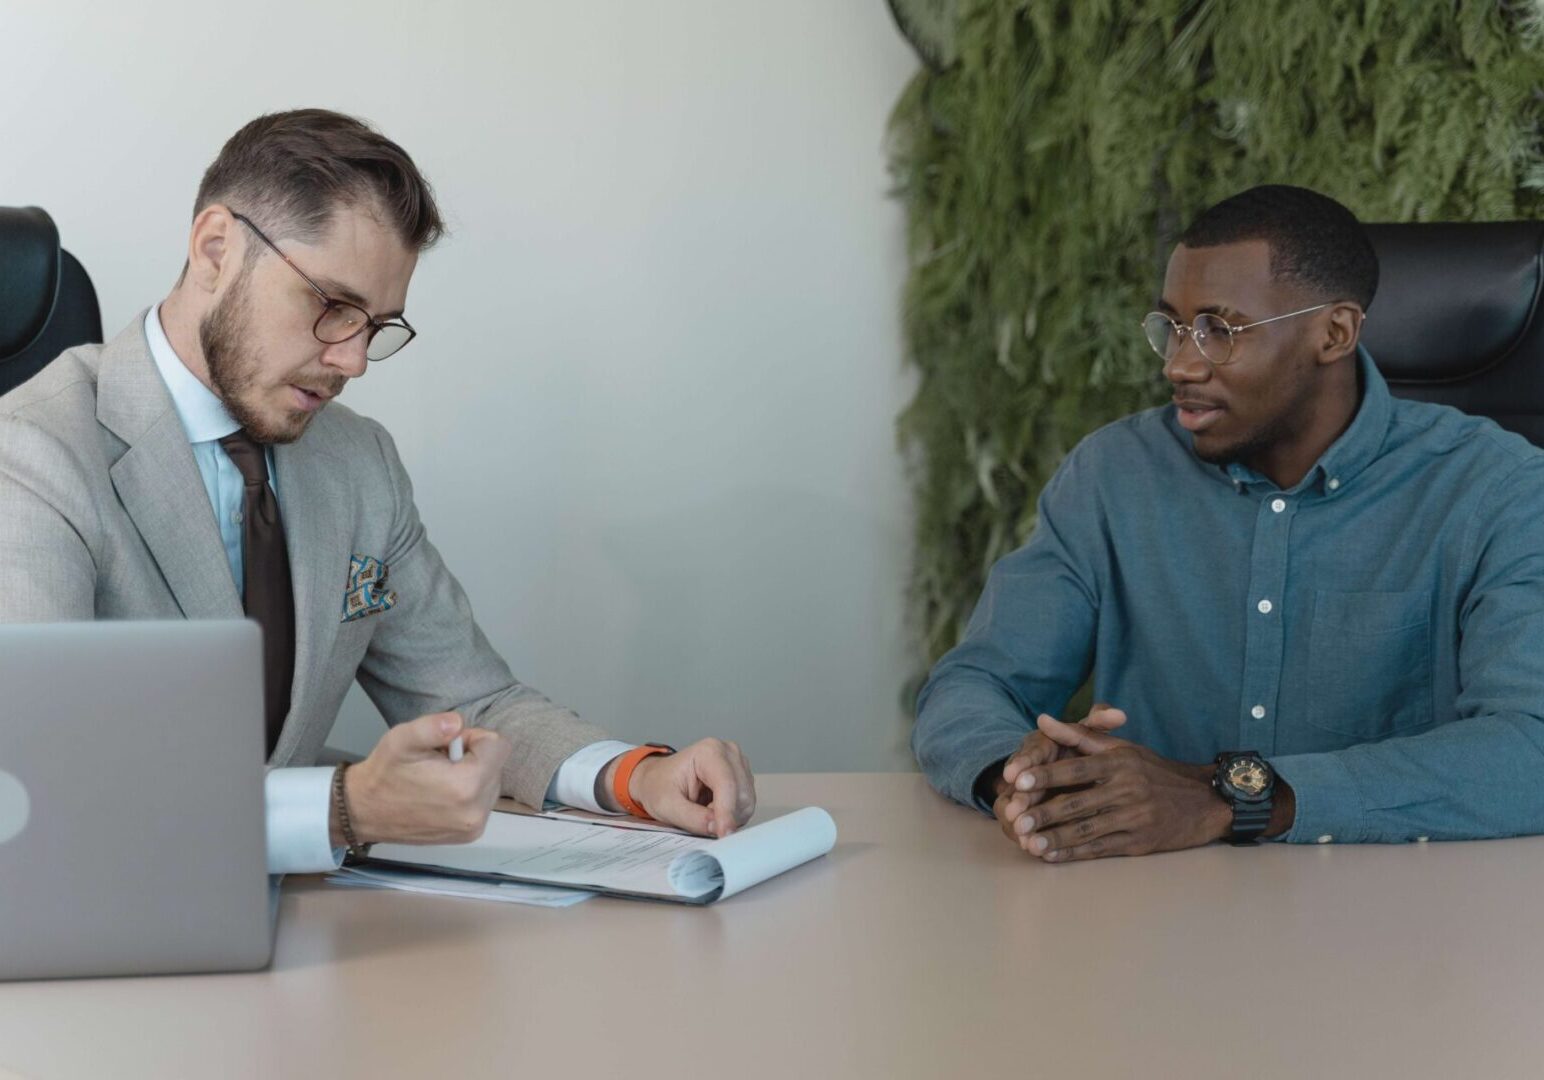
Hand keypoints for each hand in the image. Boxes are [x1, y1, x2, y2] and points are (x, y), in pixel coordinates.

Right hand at [339, 712, 511, 845]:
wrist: (365, 812)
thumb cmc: (385, 774)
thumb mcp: (402, 740)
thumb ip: (433, 726)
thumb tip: (458, 722)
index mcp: (466, 785)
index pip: (498, 745)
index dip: (472, 738)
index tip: (448, 746)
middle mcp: (476, 811)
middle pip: (497, 764)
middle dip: (473, 757)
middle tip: (440, 763)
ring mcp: (474, 826)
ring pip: (492, 782)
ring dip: (472, 775)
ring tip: (439, 779)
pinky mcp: (470, 834)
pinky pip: (484, 801)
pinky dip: (469, 792)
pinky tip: (442, 794)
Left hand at [607, 738, 755, 836]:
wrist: (657, 780)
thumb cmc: (659, 786)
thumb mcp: (666, 805)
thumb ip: (691, 818)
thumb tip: (717, 827)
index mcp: (708, 751)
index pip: (727, 784)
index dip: (727, 812)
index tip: (723, 834)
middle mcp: (728, 752)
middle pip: (742, 794)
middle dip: (726, 815)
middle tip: (703, 822)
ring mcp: (738, 763)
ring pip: (747, 801)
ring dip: (730, 816)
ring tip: (704, 812)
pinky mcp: (742, 776)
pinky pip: (746, 804)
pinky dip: (732, 814)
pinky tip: (713, 809)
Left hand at [1006, 712, 1231, 861]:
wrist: (1202, 802)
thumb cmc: (1154, 771)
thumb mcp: (1122, 747)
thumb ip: (1080, 735)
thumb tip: (1043, 720)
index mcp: (1120, 762)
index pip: (1076, 768)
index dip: (1045, 775)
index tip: (1018, 781)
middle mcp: (1127, 789)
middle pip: (1077, 803)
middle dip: (1043, 812)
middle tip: (1014, 819)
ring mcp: (1134, 818)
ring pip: (1086, 829)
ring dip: (1054, 838)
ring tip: (1027, 842)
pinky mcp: (1139, 843)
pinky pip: (1100, 848)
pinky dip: (1074, 853)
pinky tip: (1051, 854)